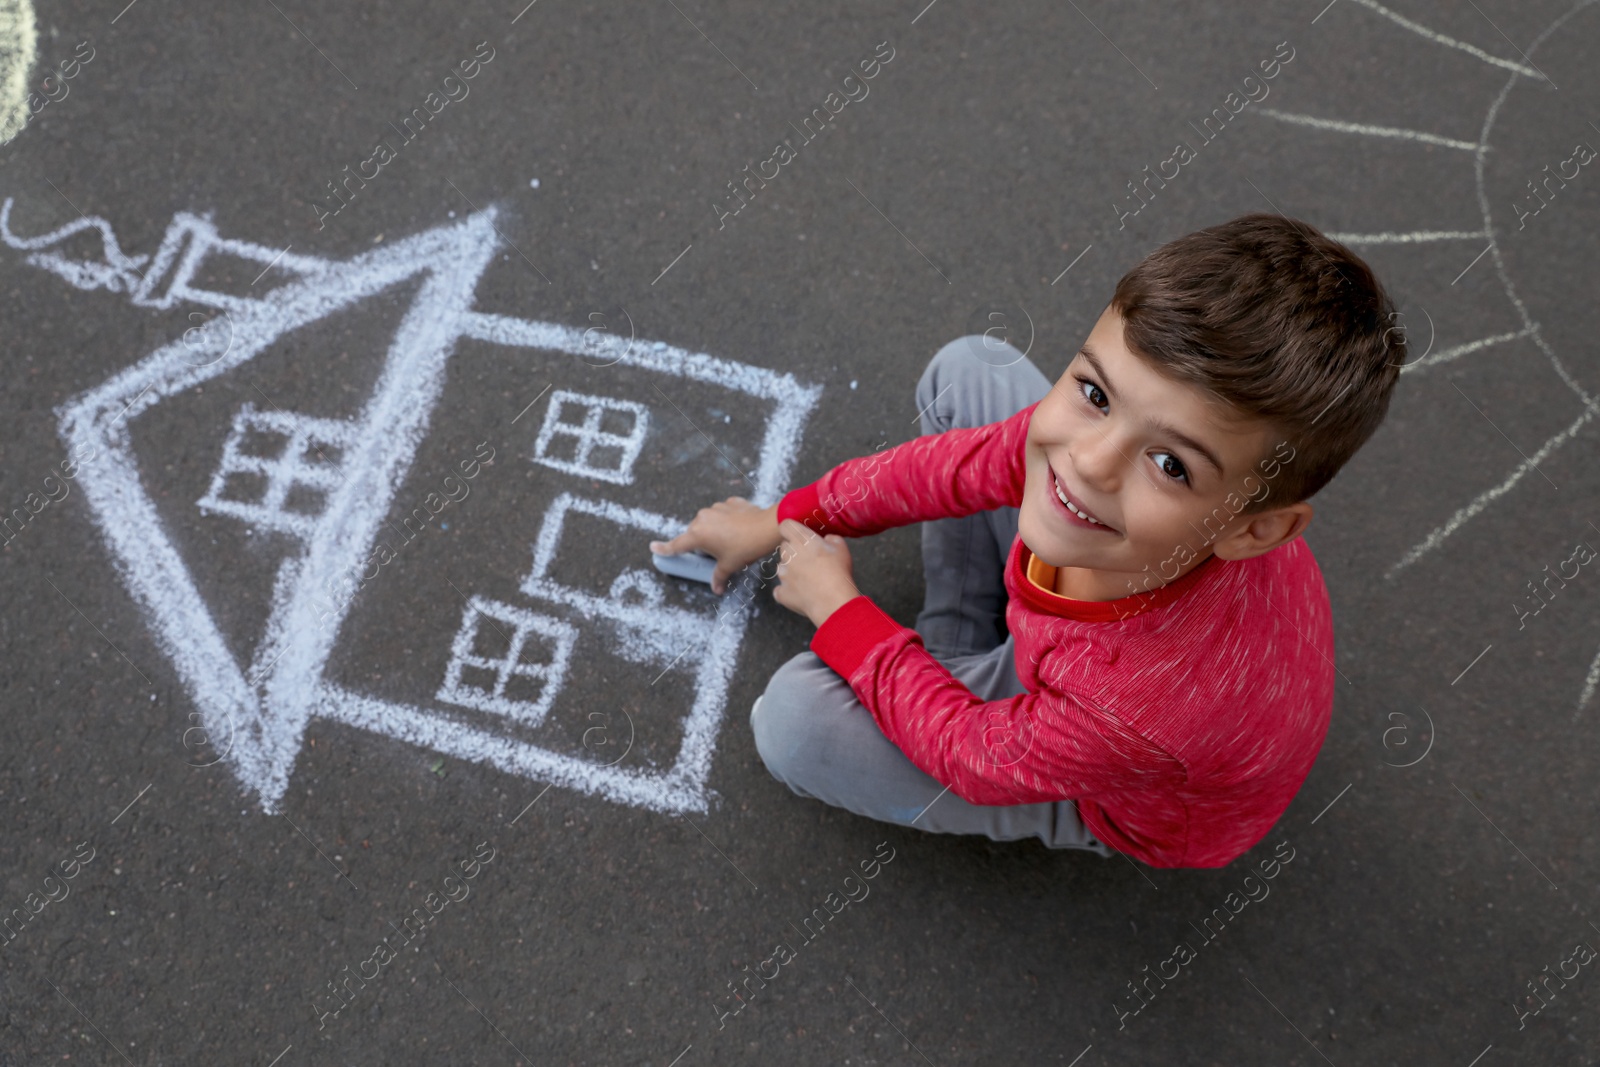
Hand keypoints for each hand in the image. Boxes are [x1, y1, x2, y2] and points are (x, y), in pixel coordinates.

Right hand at [649, 497, 781, 594]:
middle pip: (696, 534)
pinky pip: (724, 513)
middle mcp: (702, 518)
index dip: (665, 548)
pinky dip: (728, 520)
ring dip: (715, 530)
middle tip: (717, 553)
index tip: (653, 547)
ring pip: (710, 522)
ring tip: (732, 540)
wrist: (767, 527)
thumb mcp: (730, 565)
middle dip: (702, 543)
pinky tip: (740, 528)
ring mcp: (716, 508)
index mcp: (698, 535)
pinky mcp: (730, 502)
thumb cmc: (745, 548)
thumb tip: (716, 589)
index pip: (677, 545)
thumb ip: (718, 577)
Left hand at [772, 519, 858, 627]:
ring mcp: (783, 574)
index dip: (791, 530)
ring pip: (782, 567)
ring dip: (791, 571)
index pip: (785, 525)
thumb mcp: (841, 547)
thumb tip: (826, 540)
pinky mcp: (781, 592)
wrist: (833, 601)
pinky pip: (781, 590)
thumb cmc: (839, 572)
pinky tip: (802, 594)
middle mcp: (788, 554)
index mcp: (802, 539)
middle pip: (784, 547)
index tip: (799, 536)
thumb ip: (831, 538)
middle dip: (794, 551)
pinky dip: (788, 591)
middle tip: (810, 560)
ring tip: (809, 579)